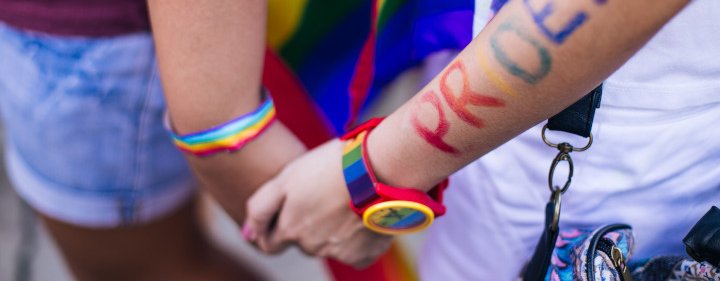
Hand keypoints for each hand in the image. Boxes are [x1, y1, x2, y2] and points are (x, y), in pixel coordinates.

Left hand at [243, 139, 392, 267]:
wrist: (378, 169)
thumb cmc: (330, 166)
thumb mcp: (287, 177)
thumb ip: (260, 208)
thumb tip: (247, 235)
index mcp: (290, 229)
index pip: (270, 243)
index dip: (276, 227)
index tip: (291, 208)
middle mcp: (311, 247)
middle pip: (302, 243)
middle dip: (307, 225)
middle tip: (323, 196)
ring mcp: (339, 253)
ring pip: (329, 246)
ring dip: (332, 229)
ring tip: (346, 199)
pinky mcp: (364, 254)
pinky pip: (356, 253)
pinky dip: (358, 239)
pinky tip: (362, 216)